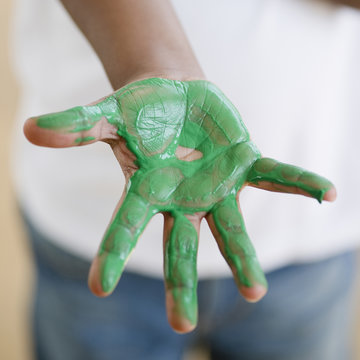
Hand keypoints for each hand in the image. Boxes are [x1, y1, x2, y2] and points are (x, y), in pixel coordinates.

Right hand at [24, 78, 335, 332]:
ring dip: (242, 257)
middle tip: (183, 325)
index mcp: (147, 190)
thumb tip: (30, 130)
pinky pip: (274, 177)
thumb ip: (77, 126)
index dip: (111, 253)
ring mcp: (216, 186)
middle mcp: (182, 199)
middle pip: (180, 246)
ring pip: (231, 227)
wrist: (175, 99)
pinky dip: (299, 184)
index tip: (97, 287)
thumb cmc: (140, 112)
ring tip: (255, 291)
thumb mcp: (108, 116)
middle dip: (181, 282)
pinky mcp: (243, 166)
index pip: (126, 226)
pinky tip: (326, 193)